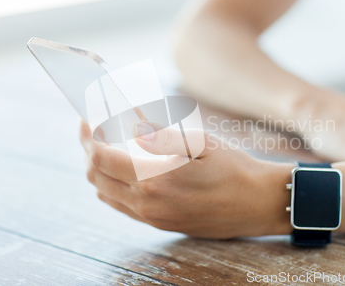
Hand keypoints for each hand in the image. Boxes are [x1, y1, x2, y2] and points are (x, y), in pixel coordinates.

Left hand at [79, 120, 291, 238]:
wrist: (258, 204)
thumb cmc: (234, 168)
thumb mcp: (200, 143)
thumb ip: (159, 136)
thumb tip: (129, 126)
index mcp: (155, 179)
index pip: (101, 158)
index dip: (88, 137)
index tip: (85, 120)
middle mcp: (148, 203)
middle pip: (96, 177)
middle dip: (87, 151)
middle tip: (91, 131)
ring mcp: (153, 217)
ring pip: (106, 194)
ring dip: (97, 170)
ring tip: (105, 147)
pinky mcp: (161, 223)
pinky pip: (122, 207)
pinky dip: (111, 187)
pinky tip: (122, 171)